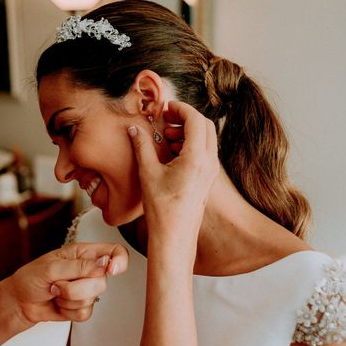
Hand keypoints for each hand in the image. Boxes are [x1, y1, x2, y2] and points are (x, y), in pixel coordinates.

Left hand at [5, 242, 127, 324]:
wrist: (19, 302)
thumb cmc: (30, 278)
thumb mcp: (51, 267)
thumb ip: (79, 266)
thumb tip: (104, 263)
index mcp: (83, 252)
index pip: (114, 251)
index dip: (119, 260)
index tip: (111, 270)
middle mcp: (88, 270)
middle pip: (102, 281)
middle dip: (77, 287)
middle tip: (58, 283)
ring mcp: (86, 289)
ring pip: (92, 299)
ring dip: (68, 299)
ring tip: (54, 291)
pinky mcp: (81, 307)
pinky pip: (85, 313)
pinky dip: (68, 311)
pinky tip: (58, 303)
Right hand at [127, 100, 218, 252]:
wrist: (175, 237)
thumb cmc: (162, 209)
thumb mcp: (148, 173)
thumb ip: (142, 146)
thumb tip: (134, 129)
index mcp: (197, 158)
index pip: (196, 119)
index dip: (181, 109)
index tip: (166, 108)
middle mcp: (209, 163)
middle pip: (206, 125)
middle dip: (186, 117)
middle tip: (166, 119)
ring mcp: (211, 171)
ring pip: (207, 138)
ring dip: (189, 131)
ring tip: (166, 137)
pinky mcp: (208, 179)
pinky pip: (205, 152)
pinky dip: (192, 144)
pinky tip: (172, 152)